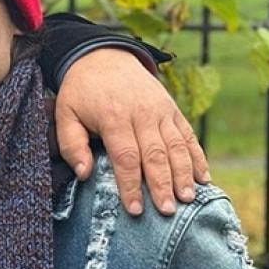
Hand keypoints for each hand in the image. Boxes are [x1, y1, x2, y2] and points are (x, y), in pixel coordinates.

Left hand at [54, 48, 209, 215]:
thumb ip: (72, 145)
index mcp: (114, 118)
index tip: (136, 209)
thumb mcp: (65, 114)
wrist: (104, 56)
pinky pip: (188, 135)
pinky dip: (197, 157)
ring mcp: (161, 111)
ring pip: (176, 146)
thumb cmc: (81, 92)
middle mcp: (142, 114)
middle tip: (168, 211)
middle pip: (156, 155)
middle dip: (162, 185)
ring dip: (184, 174)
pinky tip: (204, 178)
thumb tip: (84, 174)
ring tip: (188, 198)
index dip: (132, 185)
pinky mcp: (172, 109)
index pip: (127, 157)